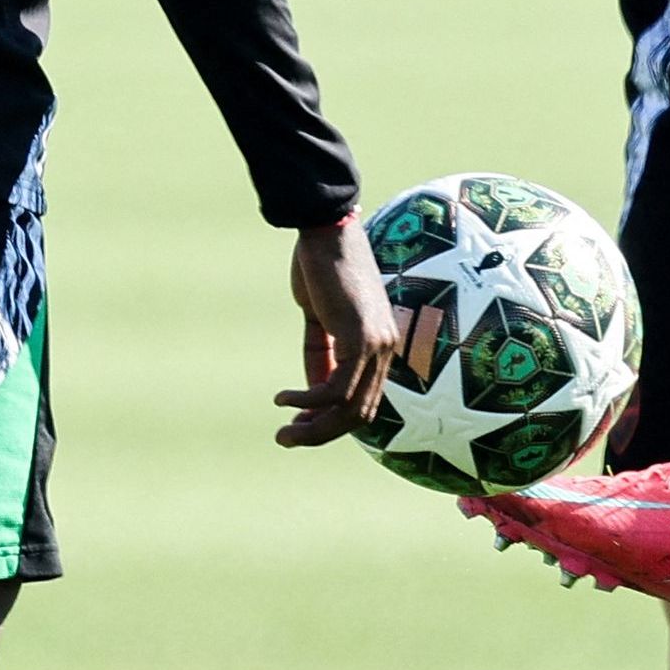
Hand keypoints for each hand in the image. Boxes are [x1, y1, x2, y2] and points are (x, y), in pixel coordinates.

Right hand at [274, 211, 400, 445]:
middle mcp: (386, 349)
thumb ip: (322, 353)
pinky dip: (307, 401)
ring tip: (283, 433)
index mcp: (381, 345)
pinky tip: (284, 399)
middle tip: (286, 439)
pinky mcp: (360, 338)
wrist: (326, 229)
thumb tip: (313, 393)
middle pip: (360, 414)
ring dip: (313, 428)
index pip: (364, 401)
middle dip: (322, 434)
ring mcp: (377, 345)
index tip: (298, 428)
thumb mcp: (321, 317)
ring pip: (350, 408)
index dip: (333, 423)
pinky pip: (335, 388)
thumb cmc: (322, 266)